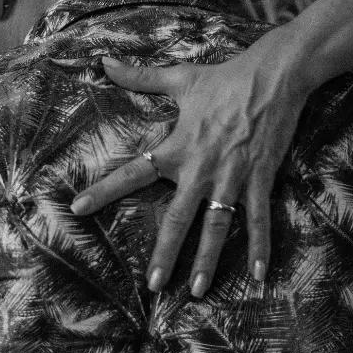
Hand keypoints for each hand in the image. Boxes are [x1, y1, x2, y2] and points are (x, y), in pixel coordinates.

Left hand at [70, 29, 309, 296]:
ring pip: (216, 227)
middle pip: (177, 217)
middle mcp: (201, 168)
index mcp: (177, 146)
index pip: (132, 172)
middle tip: (153, 285)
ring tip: (198, 290)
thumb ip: (139, 77)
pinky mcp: (260, 179)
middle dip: (165, 253)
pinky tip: (258, 275)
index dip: (103, 190)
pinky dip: (260, 247)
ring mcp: (232, 177)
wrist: (274, 75)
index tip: (77, 208)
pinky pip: (258, 219)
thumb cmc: (224, 78)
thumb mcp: (179, 78)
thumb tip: (104, 62)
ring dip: (208, 260)